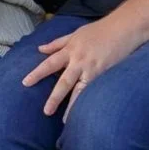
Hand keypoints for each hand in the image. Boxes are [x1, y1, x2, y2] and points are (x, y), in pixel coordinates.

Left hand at [22, 15, 143, 119]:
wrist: (123, 28)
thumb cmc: (99, 30)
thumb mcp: (75, 34)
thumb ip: (57, 43)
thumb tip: (40, 49)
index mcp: (70, 50)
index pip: (49, 63)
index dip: (37, 73)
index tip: (25, 83)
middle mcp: (79, 61)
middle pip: (64, 82)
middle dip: (54, 97)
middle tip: (45, 112)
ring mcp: (93, 69)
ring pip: (79, 90)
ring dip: (72, 106)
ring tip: (65, 121)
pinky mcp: (105, 74)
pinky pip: (94, 90)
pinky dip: (88, 101)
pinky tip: (85, 112)